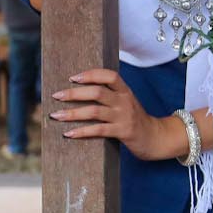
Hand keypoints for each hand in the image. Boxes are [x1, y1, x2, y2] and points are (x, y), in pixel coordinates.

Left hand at [51, 69, 180, 160]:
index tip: (73, 77)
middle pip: (97, 92)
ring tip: (56, 115)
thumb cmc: (135, 120)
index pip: (109, 76)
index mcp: (125, 91)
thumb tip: (81, 91)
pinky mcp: (123, 132)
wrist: (155, 138)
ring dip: (72, 113)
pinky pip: (98, 130)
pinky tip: (69, 133)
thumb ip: (110, 95)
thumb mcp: (126, 103)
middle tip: (57, 96)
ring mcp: (124, 117)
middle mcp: (125, 101)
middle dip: (74, 93)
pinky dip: (81, 131)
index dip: (91, 74)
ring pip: (94, 111)